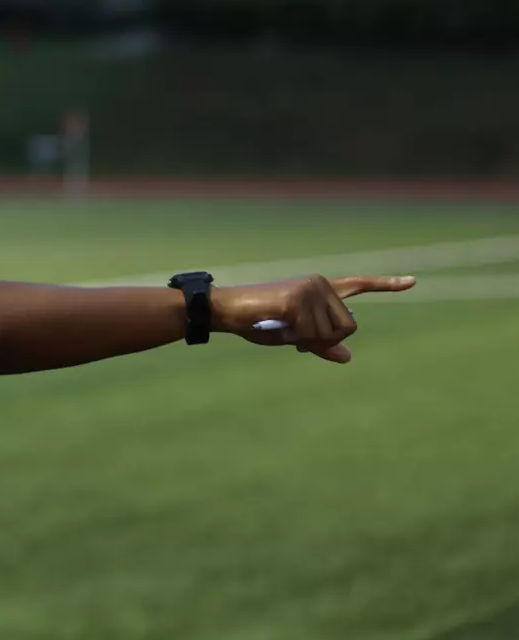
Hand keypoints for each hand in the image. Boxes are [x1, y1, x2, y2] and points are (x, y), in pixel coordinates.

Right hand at [211, 274, 416, 362]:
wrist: (227, 309)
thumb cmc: (258, 322)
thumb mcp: (294, 336)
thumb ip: (322, 344)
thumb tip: (348, 357)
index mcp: (321, 290)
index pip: (359, 285)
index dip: (387, 285)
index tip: (413, 282)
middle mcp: (320, 284)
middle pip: (348, 327)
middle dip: (324, 341)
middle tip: (295, 336)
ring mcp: (310, 289)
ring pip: (330, 334)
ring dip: (305, 341)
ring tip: (281, 327)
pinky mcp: (297, 299)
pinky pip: (310, 334)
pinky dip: (293, 339)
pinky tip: (276, 326)